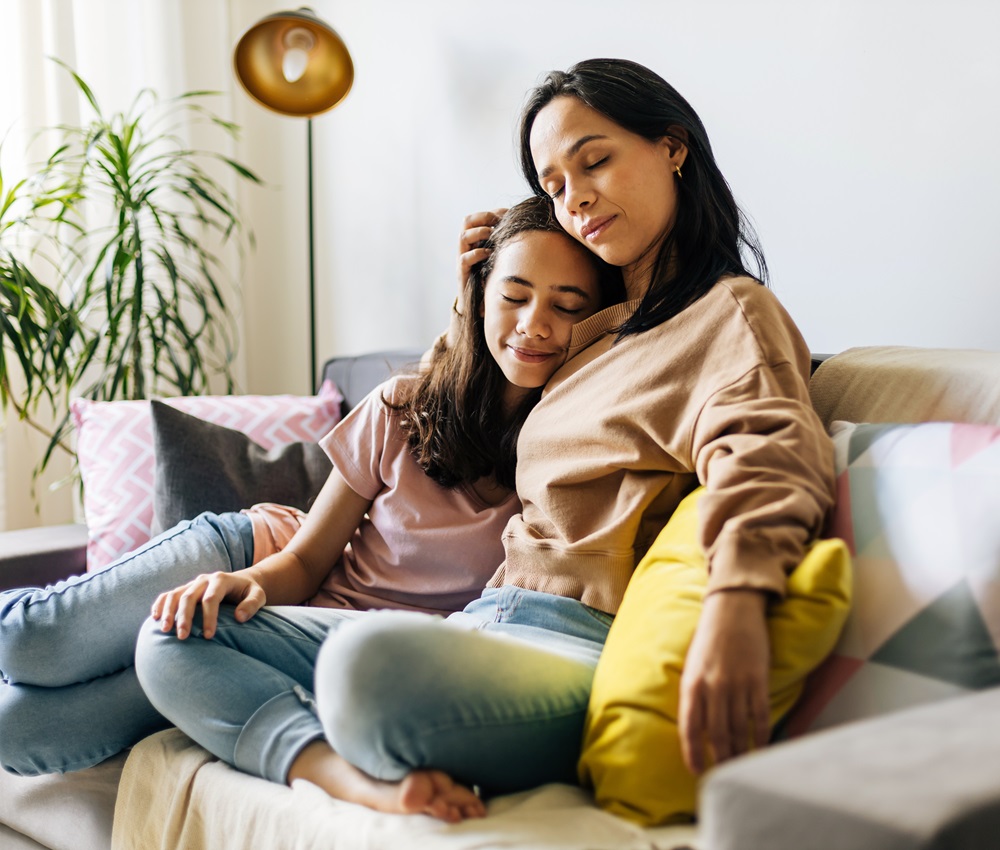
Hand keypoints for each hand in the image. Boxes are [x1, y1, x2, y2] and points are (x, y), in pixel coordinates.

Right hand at [150, 571, 265, 639]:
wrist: (241, 582)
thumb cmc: (249, 592)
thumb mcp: (259, 596)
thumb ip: (252, 605)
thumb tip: (239, 617)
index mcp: (221, 580)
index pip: (211, 599)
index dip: (209, 618)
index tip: (209, 637)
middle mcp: (204, 580)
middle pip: (189, 597)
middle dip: (185, 617)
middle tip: (182, 637)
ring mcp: (192, 584)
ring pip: (175, 595)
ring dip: (168, 612)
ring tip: (165, 630)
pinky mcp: (185, 589)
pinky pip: (168, 595)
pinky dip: (160, 604)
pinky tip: (155, 618)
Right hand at [456, 208, 505, 301]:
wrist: (478, 303)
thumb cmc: (491, 277)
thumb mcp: (499, 257)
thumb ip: (505, 244)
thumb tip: (526, 229)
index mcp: (475, 239)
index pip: (479, 217)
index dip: (493, 212)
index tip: (509, 213)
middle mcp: (467, 247)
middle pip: (467, 222)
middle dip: (484, 217)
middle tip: (498, 222)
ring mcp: (463, 258)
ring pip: (463, 237)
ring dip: (480, 233)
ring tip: (492, 235)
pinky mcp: (463, 273)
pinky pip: (464, 259)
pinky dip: (477, 254)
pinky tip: (490, 254)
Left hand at [678, 589, 769, 773]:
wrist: (732, 609)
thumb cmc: (708, 639)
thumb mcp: (692, 665)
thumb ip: (693, 695)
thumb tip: (696, 728)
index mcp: (692, 683)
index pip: (690, 727)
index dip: (693, 752)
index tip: (697, 771)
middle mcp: (713, 686)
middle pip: (717, 733)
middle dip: (720, 758)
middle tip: (723, 775)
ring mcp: (737, 683)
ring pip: (739, 728)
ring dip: (740, 751)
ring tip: (741, 766)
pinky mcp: (758, 680)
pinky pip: (759, 715)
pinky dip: (761, 735)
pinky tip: (760, 747)